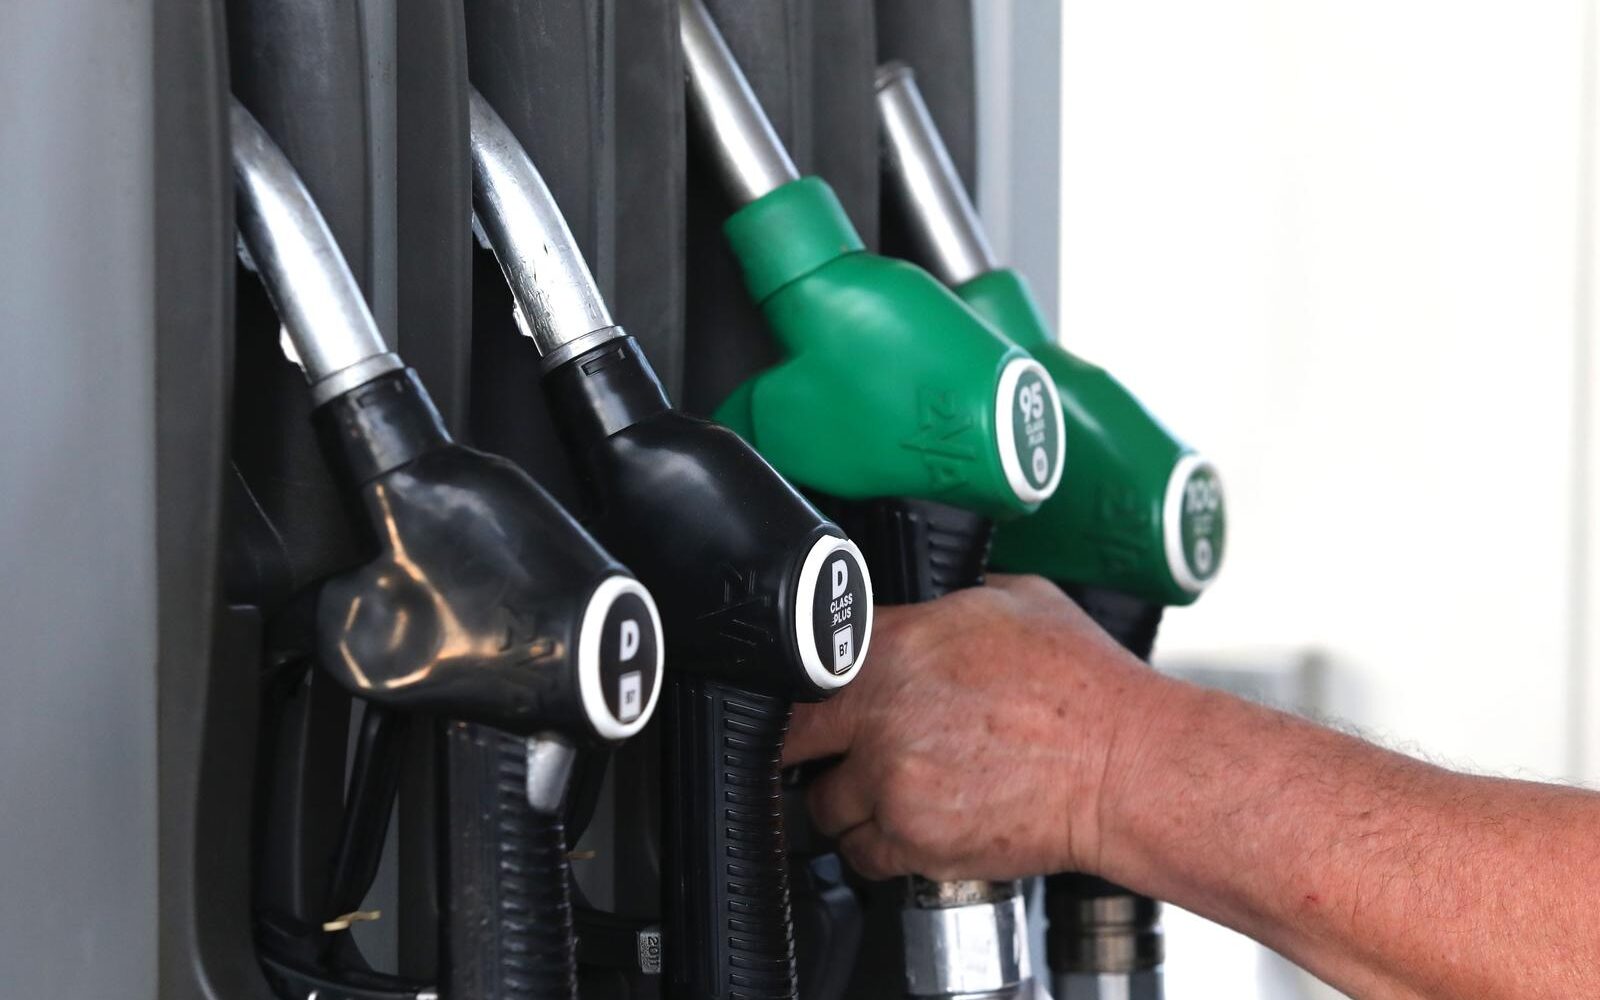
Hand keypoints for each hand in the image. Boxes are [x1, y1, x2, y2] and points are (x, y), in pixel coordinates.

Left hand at [784, 574, 1163, 880]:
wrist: (1127, 767)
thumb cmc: (1084, 685)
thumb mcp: (1011, 599)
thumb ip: (940, 603)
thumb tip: (916, 602)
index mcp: (892, 646)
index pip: (798, 670)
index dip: (799, 688)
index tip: (809, 700)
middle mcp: (881, 717)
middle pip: (789, 744)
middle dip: (805, 749)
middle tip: (830, 750)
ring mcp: (893, 784)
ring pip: (822, 806)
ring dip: (844, 800)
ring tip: (887, 787)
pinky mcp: (915, 841)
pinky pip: (860, 853)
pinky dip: (876, 844)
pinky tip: (908, 822)